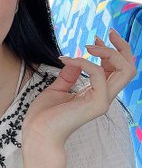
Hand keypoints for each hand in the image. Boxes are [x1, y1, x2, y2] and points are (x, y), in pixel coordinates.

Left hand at [23, 29, 135, 148]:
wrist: (37, 133)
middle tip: (107, 33)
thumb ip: (69, 76)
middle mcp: (104, 96)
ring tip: (88, 46)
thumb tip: (74, 60)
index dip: (112, 51)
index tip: (97, 39)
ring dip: (108, 52)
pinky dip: (83, 62)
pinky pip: (99, 74)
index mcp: (97, 93)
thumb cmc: (44, 115)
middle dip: (122, 47)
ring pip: (125, 71)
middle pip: (129, 69)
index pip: (117, 70)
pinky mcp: (97, 104)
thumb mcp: (57, 89)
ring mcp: (103, 101)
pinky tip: (67, 60)